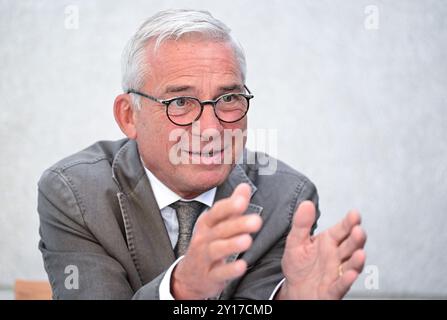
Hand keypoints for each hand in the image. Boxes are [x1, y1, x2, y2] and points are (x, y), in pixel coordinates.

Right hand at [171, 183, 262, 298]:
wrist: (189, 276)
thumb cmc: (208, 244)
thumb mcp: (217, 224)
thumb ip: (233, 206)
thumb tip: (245, 187)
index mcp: (207, 224)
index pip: (216, 212)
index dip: (228, 206)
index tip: (242, 201)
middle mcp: (203, 239)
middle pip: (219, 230)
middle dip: (237, 225)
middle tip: (256, 221)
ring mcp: (204, 258)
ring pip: (217, 250)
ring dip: (232, 245)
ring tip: (247, 241)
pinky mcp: (209, 277)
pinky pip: (218, 273)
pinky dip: (229, 270)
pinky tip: (241, 266)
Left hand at [277, 201, 365, 299]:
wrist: (294, 290)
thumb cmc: (299, 266)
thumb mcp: (295, 241)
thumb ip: (301, 224)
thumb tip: (306, 204)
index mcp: (328, 242)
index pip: (342, 230)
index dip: (349, 222)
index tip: (354, 214)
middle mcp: (336, 257)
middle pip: (350, 246)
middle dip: (356, 239)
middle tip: (359, 231)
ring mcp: (336, 273)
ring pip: (350, 266)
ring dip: (356, 260)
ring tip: (360, 253)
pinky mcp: (332, 290)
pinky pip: (340, 285)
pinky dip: (346, 281)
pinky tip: (351, 274)